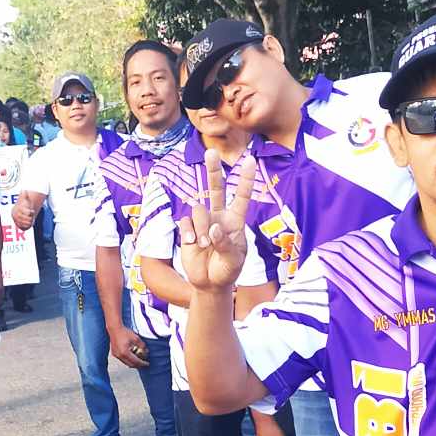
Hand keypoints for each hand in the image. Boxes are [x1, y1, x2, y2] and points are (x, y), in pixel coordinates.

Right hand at [12, 197, 38, 230]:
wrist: (18, 212)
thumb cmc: (23, 206)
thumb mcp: (24, 200)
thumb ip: (24, 195)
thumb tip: (24, 190)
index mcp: (18, 210)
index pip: (28, 213)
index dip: (31, 212)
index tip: (32, 211)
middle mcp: (16, 216)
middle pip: (29, 219)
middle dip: (31, 217)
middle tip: (31, 215)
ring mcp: (17, 222)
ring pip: (28, 223)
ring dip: (30, 221)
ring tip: (29, 218)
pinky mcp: (19, 226)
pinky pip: (26, 227)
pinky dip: (28, 225)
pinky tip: (28, 222)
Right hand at [109, 326, 149, 369]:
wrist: (114, 329)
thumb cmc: (123, 332)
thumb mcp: (136, 338)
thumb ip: (142, 346)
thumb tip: (146, 351)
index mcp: (125, 352)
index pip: (135, 361)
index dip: (142, 363)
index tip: (147, 364)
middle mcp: (119, 355)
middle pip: (131, 364)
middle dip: (138, 365)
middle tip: (144, 363)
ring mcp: (116, 355)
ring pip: (126, 363)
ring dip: (133, 363)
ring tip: (139, 360)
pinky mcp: (114, 353)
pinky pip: (123, 360)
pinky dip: (128, 360)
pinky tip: (132, 357)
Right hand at [178, 152, 252, 290]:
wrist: (210, 284)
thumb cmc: (228, 271)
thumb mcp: (233, 260)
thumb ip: (225, 243)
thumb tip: (213, 227)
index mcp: (235, 221)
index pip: (242, 197)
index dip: (245, 179)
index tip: (250, 160)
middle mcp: (219, 217)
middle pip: (216, 189)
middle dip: (213, 170)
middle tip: (210, 152)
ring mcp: (203, 222)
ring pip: (199, 210)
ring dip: (201, 228)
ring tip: (204, 246)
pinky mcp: (188, 229)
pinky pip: (186, 221)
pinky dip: (189, 232)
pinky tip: (192, 244)